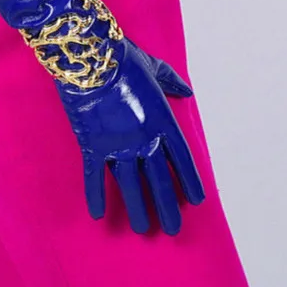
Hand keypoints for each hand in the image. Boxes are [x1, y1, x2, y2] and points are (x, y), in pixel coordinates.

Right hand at [57, 29, 204, 235]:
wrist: (90, 57)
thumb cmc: (123, 58)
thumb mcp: (154, 66)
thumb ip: (171, 81)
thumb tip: (186, 90)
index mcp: (163, 120)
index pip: (182, 159)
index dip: (189, 181)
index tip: (196, 201)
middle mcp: (145, 138)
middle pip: (160, 180)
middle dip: (167, 206)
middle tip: (172, 229)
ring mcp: (119, 144)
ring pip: (131, 185)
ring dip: (138, 208)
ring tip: (142, 228)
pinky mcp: (93, 144)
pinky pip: (95, 175)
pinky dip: (95, 195)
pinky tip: (98, 215)